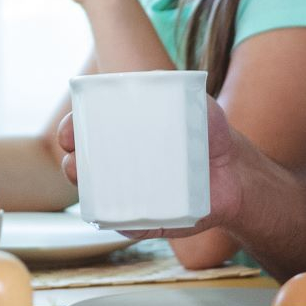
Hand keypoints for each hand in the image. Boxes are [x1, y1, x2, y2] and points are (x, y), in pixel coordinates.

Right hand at [58, 98, 278, 243]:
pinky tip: (116, 217)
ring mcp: (132, 196)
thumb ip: (174, 88)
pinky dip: (119, 223)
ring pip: (97, 199)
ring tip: (87, 184)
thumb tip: (152, 81)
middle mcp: (121, 167)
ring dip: (86, 193)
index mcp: (122, 136)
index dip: (71, 130)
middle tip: (74, 161)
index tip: (69, 132)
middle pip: (83, 167)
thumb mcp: (192, 103)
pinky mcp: (148, 221)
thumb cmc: (208, 134)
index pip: (85, 132)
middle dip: (71, 164)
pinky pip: (128, 225)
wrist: (236, 173)